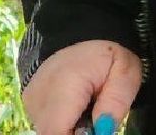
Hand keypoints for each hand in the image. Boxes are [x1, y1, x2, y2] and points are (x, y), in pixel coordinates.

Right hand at [22, 40, 141, 134]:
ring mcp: (30, 100)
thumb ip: (116, 103)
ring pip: (49, 131)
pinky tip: (76, 109)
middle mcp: (39, 95)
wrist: (79, 31)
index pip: (57, 132)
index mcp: (64, 85)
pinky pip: (47, 124)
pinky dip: (64, 123)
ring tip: (86, 111)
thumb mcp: (125, 72)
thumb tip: (103, 131)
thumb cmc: (106, 52)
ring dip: (70, 130)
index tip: (95, 130)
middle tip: (95, 120)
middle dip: (77, 134)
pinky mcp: (29, 103)